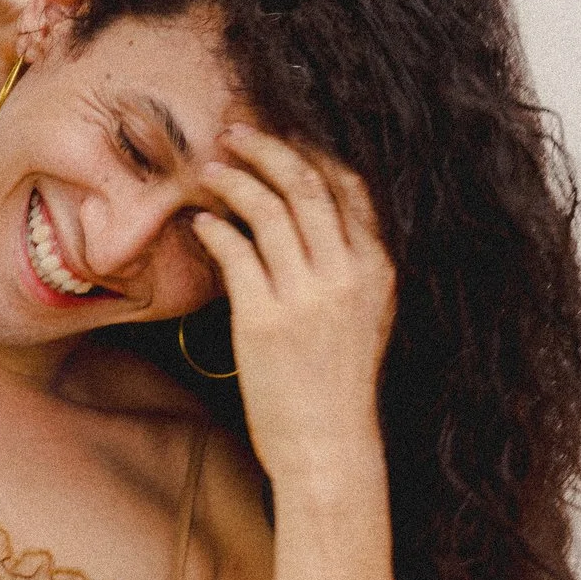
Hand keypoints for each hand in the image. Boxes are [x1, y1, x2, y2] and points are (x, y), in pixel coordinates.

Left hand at [190, 126, 396, 495]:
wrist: (329, 446)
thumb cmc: (341, 382)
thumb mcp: (368, 314)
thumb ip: (352, 262)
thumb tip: (310, 211)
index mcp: (378, 268)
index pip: (349, 185)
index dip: (311, 150)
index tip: (281, 132)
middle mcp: (347, 275)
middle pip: (306, 185)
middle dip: (267, 148)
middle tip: (233, 133)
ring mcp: (307, 297)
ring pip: (268, 210)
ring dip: (234, 181)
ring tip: (209, 172)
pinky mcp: (265, 321)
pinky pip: (235, 252)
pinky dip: (215, 228)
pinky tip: (202, 222)